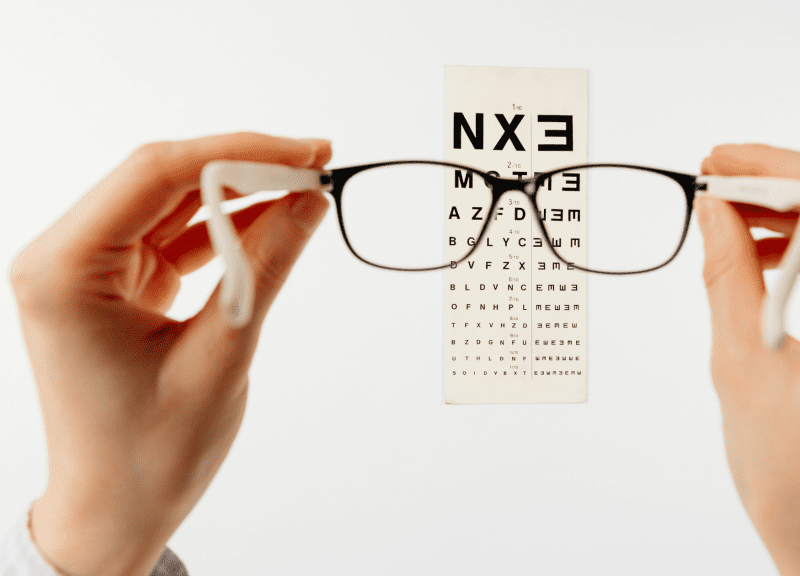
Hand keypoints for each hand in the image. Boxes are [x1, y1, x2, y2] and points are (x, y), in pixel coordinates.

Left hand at [10, 132, 331, 575]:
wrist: (115, 510)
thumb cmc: (149, 453)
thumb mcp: (220, 357)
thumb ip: (265, 269)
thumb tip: (309, 202)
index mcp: (65, 271)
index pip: (155, 175)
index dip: (239, 154)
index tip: (306, 153)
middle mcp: (66, 258)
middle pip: (162, 179)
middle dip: (244, 167)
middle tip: (317, 164)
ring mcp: (91, 269)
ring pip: (173, 202)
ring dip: (241, 196)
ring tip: (307, 190)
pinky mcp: (119, 284)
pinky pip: (178, 236)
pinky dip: (227, 230)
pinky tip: (276, 224)